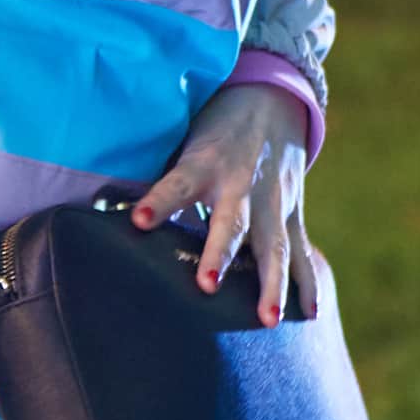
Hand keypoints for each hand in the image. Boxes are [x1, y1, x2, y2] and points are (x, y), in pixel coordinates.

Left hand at [131, 83, 324, 326]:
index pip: (178, 183)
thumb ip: (161, 180)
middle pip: (233, 222)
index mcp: (206, 163)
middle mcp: (242, 184)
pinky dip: (307, 282)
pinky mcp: (293, 213)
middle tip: (207, 286)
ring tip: (268, 319)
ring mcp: (273, 201)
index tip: (138, 219)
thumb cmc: (214, 130)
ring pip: (274, 245)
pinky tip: (311, 313)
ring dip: (272, 283)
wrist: (271, 101)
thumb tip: (108, 217)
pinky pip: (301, 250)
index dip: (159, 201)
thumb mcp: (184, 142)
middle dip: (221, 253)